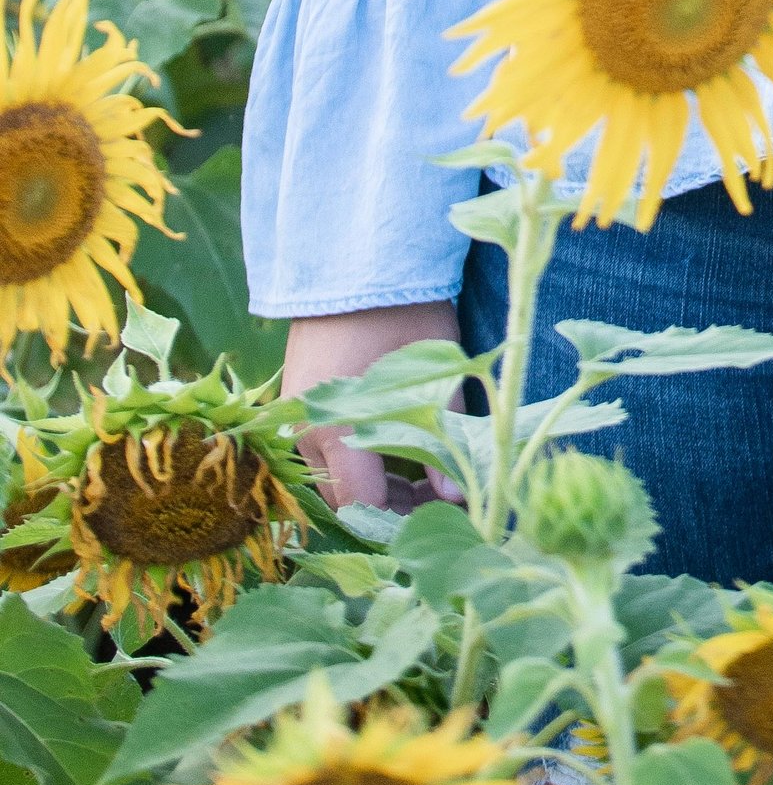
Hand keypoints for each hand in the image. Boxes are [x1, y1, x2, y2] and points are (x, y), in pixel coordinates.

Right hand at [283, 302, 459, 514]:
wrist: (359, 259)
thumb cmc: (407, 313)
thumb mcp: (438, 372)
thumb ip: (448, 436)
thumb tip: (460, 496)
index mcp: (341, 431)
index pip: (365, 506)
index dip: (403, 524)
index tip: (442, 521)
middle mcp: (310, 433)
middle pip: (348, 498)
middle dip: (395, 508)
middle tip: (443, 499)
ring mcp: (300, 418)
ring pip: (336, 477)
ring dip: (378, 485)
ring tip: (428, 476)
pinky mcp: (301, 403)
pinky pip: (326, 452)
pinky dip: (359, 461)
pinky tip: (397, 453)